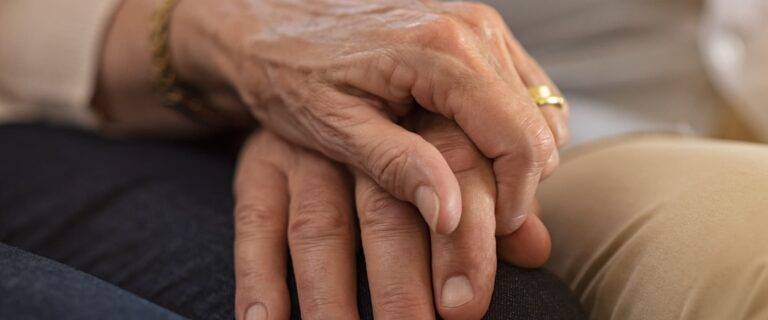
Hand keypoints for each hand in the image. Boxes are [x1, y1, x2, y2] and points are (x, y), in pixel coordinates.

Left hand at [174, 0, 569, 235]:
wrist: (272, 22)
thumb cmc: (292, 73)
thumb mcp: (335, 129)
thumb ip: (398, 167)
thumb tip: (452, 215)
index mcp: (442, 51)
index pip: (519, 139)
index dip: (516, 198)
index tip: (490, 232)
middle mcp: (473, 29)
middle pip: (538, 128)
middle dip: (517, 183)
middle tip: (470, 215)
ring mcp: (479, 26)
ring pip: (538, 111)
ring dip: (514, 157)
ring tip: (461, 182)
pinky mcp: (476, 33)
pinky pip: (523, 92)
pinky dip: (508, 130)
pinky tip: (463, 148)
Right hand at [233, 114, 550, 318]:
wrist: (310, 69)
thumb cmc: (398, 122)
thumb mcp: (444, 145)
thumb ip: (487, 196)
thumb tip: (537, 250)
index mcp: (420, 117)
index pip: (452, 180)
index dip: (465, 246)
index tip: (466, 307)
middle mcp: (360, 133)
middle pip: (384, 216)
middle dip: (401, 286)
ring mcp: (305, 150)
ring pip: (319, 230)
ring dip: (330, 300)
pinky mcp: (259, 163)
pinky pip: (255, 223)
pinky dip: (258, 278)